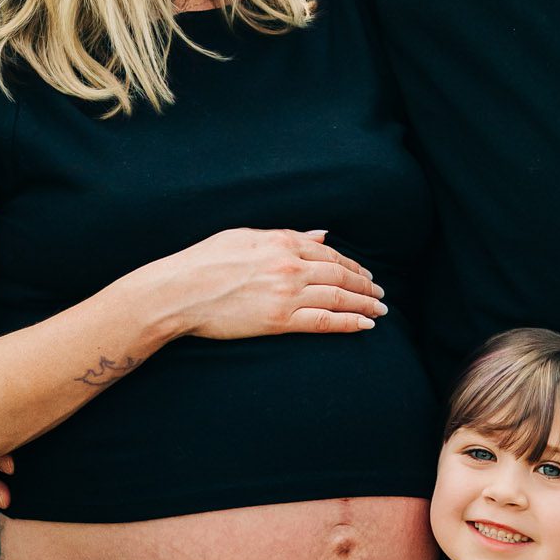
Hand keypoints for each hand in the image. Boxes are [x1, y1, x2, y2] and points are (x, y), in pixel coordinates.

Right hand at [154, 228, 386, 339]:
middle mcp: (290, 266)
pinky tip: (366, 325)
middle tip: (380, 294)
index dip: (351, 264)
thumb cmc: (203, 261)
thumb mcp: (245, 237)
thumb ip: (286, 235)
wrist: (179, 291)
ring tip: (380, 310)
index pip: (328, 252)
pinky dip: (349, 322)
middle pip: (340, 274)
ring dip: (364, 303)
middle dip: (364, 284)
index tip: (364, 273)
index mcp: (282, 242)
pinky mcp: (279, 320)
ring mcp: (287, 293)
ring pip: (338, 296)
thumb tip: (320, 234)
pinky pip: (324, 320)